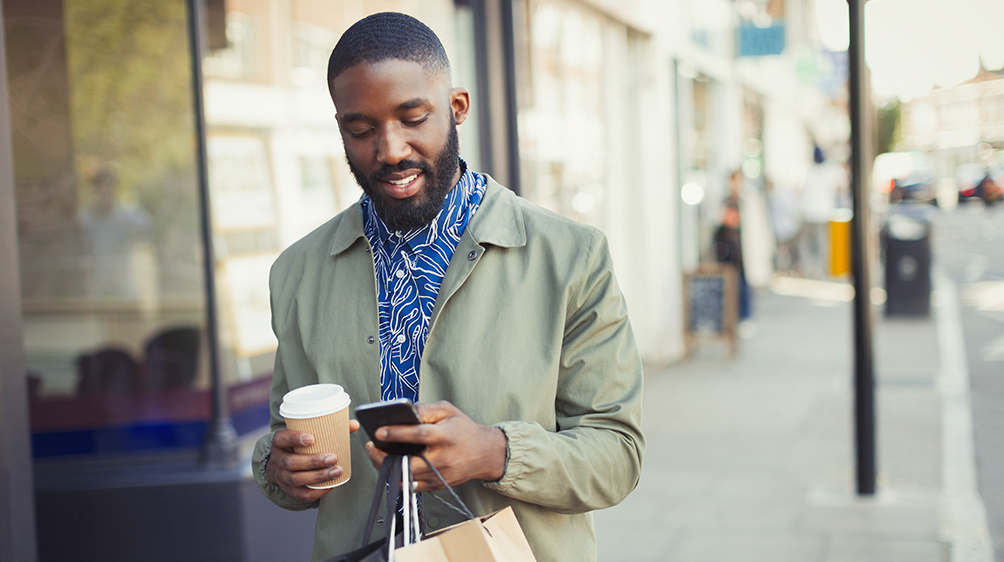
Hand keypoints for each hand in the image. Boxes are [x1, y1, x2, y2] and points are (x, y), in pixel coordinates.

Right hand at [265, 420, 359, 501]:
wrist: (282, 464)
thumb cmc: (299, 446)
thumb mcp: (306, 434)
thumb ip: (329, 428)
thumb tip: (354, 424)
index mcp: (279, 442)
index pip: (282, 438)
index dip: (295, 438)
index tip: (311, 438)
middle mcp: (277, 460)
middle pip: (291, 462)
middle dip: (313, 461)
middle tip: (333, 458)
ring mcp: (281, 477)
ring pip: (296, 479)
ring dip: (318, 476)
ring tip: (336, 472)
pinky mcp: (289, 490)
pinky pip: (301, 494)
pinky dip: (317, 491)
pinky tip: (330, 485)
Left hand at [364, 401, 505, 491]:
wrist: (485, 454)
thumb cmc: (464, 430)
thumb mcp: (448, 411)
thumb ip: (426, 410)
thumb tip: (405, 411)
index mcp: (445, 436)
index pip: (418, 435)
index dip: (396, 433)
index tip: (379, 432)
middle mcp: (442, 459)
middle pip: (407, 464)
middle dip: (384, 458)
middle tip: (371, 448)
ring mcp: (440, 476)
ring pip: (406, 478)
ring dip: (388, 468)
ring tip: (378, 456)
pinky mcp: (437, 486)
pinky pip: (412, 486)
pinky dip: (399, 477)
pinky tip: (392, 465)